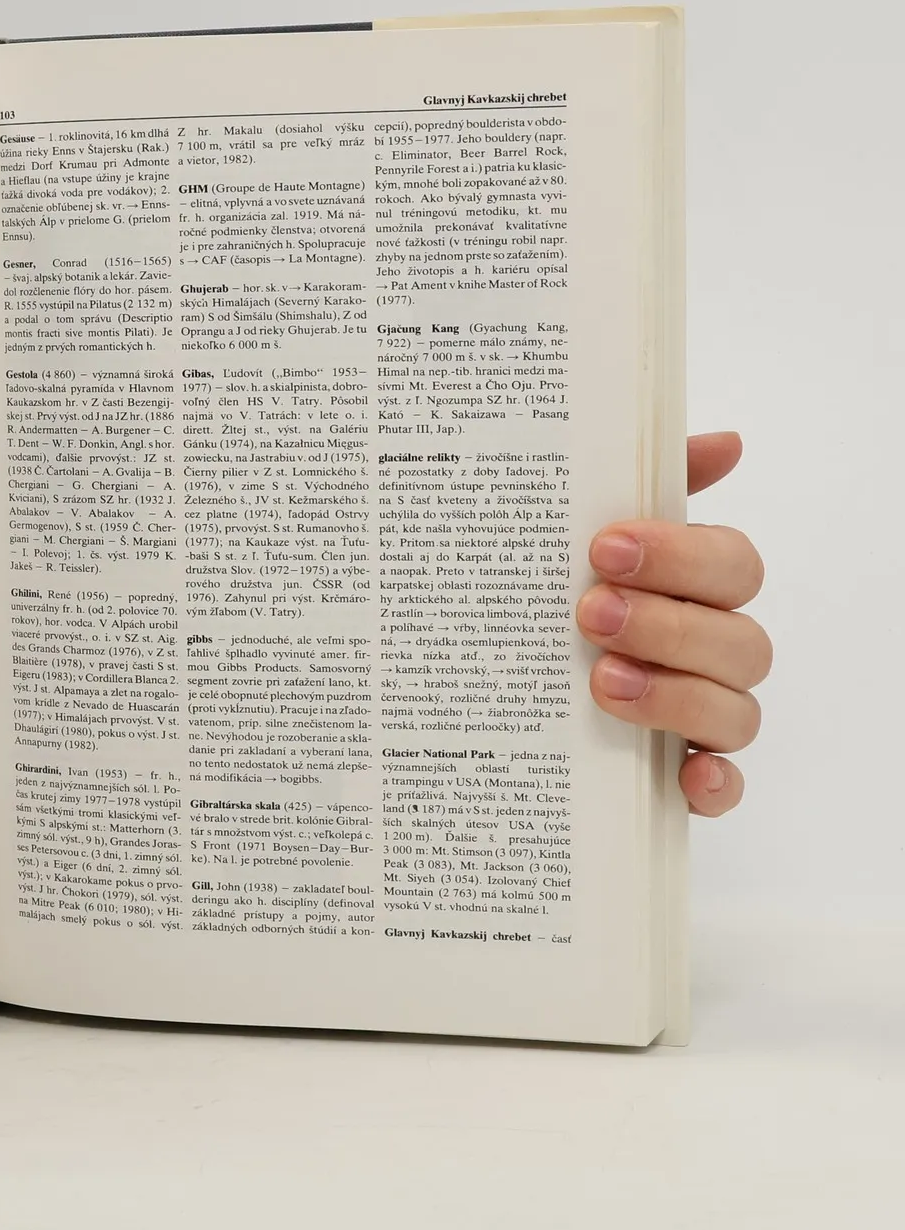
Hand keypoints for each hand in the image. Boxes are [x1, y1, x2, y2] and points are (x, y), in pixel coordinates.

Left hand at [577, 432, 768, 815]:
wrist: (489, 690)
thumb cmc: (556, 598)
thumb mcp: (575, 540)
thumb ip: (641, 486)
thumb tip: (725, 442)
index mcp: (696, 588)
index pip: (733, 563)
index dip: (681, 554)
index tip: (605, 545)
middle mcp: (712, 651)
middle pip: (739, 638)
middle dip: (668, 623)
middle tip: (589, 613)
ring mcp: (704, 717)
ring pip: (737, 711)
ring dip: (677, 694)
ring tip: (601, 681)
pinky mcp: (683, 778)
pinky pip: (726, 788)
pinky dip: (715, 784)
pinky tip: (686, 776)